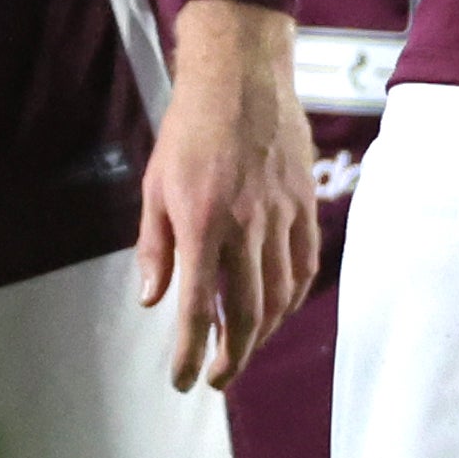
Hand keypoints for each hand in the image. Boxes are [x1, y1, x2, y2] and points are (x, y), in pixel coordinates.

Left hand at [135, 0, 318, 389]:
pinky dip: (293, 296)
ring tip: (244, 347)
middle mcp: (247, 226)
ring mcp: (282, 215)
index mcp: (202, 224)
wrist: (241, 76)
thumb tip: (153, 299)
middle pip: (247, 313)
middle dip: (233, 356)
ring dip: (262, 332)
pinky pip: (305, 263)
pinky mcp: (305, 203)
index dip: (189, 354)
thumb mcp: (155, 186)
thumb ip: (155, 247)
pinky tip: (279, 307)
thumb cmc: (189, 129)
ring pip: (281, 295)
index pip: (196, 308)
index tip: (182, 381)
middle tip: (218, 378)